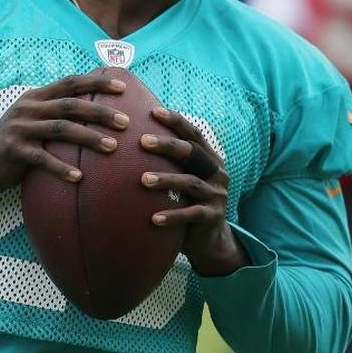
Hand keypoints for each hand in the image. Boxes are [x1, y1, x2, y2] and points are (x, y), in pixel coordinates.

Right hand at [0, 74, 127, 213]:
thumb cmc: (18, 140)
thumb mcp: (35, 118)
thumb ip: (58, 111)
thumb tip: (99, 107)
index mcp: (37, 96)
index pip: (71, 82)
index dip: (97, 82)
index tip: (123, 86)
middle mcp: (29, 108)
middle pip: (70, 105)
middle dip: (100, 112)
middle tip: (126, 121)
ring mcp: (20, 128)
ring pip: (60, 129)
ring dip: (89, 137)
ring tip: (113, 147)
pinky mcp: (13, 151)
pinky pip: (42, 159)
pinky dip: (61, 168)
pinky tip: (80, 177)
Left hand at [138, 107, 247, 276]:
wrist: (209, 241)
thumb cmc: (187, 202)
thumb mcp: (183, 178)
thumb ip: (170, 161)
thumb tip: (134, 134)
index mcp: (210, 158)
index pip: (193, 134)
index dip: (175, 121)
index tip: (153, 111)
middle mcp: (217, 173)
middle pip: (192, 153)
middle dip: (167, 146)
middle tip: (142, 141)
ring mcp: (217, 195)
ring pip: (190, 183)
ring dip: (166, 180)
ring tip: (143, 180)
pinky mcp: (213, 217)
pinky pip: (192, 215)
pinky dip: (173, 216)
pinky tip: (154, 218)